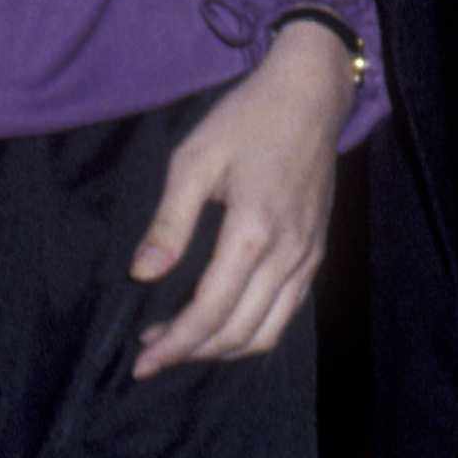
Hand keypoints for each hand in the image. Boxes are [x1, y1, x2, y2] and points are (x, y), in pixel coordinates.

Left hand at [128, 23, 356, 378]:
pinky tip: (224, 323)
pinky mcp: (316, 252)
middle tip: (152, 352)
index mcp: (253, 231)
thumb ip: (169, 221)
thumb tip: (142, 275)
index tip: (142, 361)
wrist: (310, 95)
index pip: (211, 311)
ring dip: (223, 350)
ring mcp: (308, 256)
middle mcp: (287, 254)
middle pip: (238, 333)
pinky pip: (287, 313)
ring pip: (267, 333)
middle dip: (192, 353)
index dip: (175, 344)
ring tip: (184, 343)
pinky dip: (253, 332)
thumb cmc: (247, 120)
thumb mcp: (194, 159)